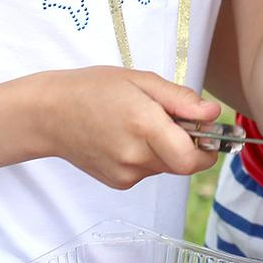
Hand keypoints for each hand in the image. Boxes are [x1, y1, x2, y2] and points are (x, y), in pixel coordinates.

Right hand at [36, 67, 220, 188]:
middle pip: (183, 163)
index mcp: (145, 126)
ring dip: (167, 149)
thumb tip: (213, 114)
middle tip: (169, 118)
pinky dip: (149, 156)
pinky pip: (149, 171)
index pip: (192, 159)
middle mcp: (135, 156)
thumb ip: (181, 100)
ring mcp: (125, 174)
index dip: (207, 148)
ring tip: (141, 124)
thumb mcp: (142, 81)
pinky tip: (127, 137)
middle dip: (187, 144)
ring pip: (167, 167)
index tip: (206, 130)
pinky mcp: (118, 182)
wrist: (49, 114)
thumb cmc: (93, 89)